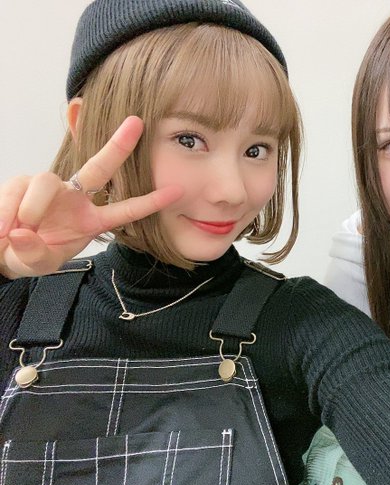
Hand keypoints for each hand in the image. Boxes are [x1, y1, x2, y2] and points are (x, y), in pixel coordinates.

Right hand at [0, 116, 182, 278]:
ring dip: (31, 208)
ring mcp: (50, 189)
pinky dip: (7, 211)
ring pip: (44, 182)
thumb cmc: (27, 256)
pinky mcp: (21, 183)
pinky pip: (17, 189)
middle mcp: (75, 199)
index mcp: (91, 221)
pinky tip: (3, 229)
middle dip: (118, 145)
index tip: (177, 191)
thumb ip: (34, 254)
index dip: (150, 201)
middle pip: (100, 167)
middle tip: (137, 122)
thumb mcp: (37, 263)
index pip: (125, 210)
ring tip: (17, 232)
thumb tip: (23, 234)